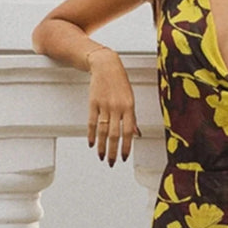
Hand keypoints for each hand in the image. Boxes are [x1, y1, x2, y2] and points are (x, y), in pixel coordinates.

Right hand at [86, 48, 140, 165]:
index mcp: (128, 107)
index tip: (124, 158)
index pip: (128, 132)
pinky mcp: (93, 103)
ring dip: (101, 146)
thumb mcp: (130, 99)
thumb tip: (136, 134)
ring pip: (102, 131)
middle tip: (112, 163)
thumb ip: (132, 117)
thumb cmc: (120, 83)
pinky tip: (91, 143)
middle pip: (114, 134)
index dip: (126, 147)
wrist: (106, 65)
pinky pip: (91, 122)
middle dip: (112, 151)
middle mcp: (116, 107)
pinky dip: (91, 134)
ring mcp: (104, 105)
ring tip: (101, 156)